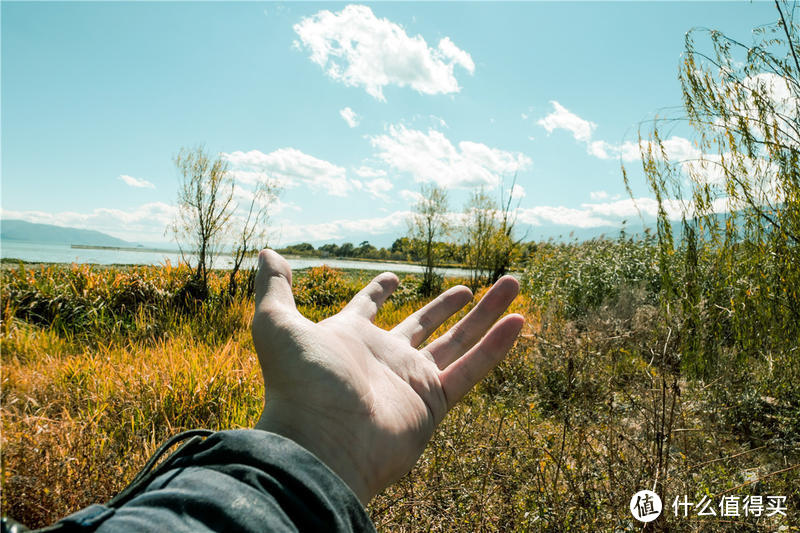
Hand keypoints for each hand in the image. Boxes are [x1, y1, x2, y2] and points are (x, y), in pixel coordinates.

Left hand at [252, 249, 523, 503]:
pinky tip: (519, 320)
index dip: (379, 292)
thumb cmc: (299, 385)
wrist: (322, 445)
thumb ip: (274, 288)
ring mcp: (411, 382)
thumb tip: (266, 252)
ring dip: (487, 314)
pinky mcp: (433, 403)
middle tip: (472, 285)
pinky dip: (496, 346)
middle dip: (449, 304)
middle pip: (426, 324)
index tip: (393, 277)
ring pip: (458, 341)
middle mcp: (384, 358)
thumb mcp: (277, 325)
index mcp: (350, 338)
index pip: (369, 309)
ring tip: (513, 284)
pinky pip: (471, 368)